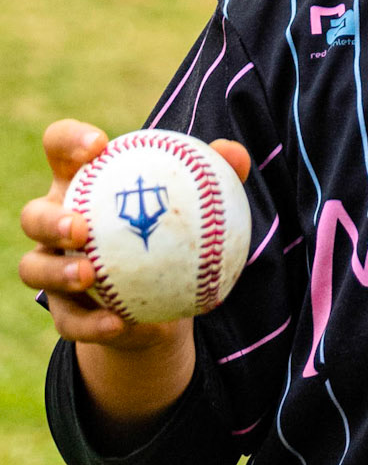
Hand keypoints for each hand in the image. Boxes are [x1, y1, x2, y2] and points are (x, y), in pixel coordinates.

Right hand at [19, 120, 249, 431]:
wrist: (158, 299)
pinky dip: (91, 324)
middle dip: (50, 219)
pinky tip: (118, 324)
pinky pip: (69, 320)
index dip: (69, 140)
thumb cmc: (173, 232)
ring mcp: (52, 269)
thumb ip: (212, 176)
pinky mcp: (63, 312)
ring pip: (33, 268)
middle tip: (80, 226)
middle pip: (33, 215)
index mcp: (82, 184)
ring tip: (88, 275)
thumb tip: (237, 155)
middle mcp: (56, 224)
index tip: (99, 145)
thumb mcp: (192, 204)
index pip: (61, 149)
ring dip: (57, 272)